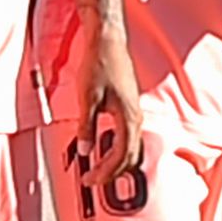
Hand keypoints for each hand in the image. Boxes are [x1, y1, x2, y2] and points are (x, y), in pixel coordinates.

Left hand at [62, 17, 143, 184]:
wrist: (108, 40)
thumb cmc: (99, 64)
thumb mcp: (87, 99)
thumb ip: (86, 128)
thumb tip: (85, 151)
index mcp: (128, 118)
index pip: (121, 156)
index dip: (106, 172)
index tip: (90, 180)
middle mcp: (136, 117)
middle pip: (130, 156)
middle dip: (111, 172)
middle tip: (92, 180)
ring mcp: (135, 111)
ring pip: (131, 147)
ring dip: (116, 162)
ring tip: (98, 170)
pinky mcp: (130, 106)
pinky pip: (129, 136)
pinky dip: (118, 149)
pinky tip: (105, 149)